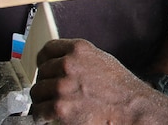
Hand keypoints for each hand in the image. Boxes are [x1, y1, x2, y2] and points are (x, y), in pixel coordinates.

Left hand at [30, 39, 167, 124]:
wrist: (130, 109)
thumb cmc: (120, 88)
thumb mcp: (101, 60)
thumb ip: (80, 58)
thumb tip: (62, 63)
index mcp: (79, 49)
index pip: (47, 50)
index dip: (44, 61)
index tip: (43, 68)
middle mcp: (68, 64)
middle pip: (41, 73)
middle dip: (47, 84)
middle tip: (55, 94)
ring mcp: (62, 86)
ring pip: (37, 92)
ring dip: (43, 101)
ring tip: (53, 106)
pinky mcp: (60, 107)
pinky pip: (38, 111)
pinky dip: (42, 117)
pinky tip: (51, 117)